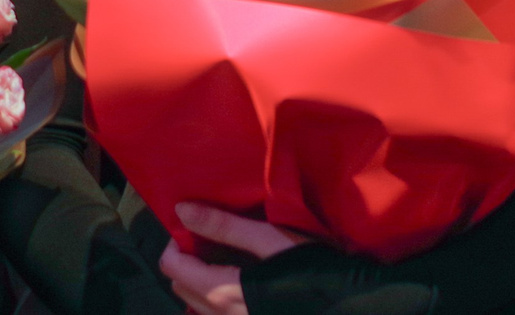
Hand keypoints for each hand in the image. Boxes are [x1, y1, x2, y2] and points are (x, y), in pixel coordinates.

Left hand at [159, 203, 309, 314]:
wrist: (343, 302)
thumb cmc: (309, 267)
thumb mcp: (271, 239)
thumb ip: (225, 226)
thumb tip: (182, 210)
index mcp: (218, 291)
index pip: (172, 267)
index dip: (175, 243)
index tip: (194, 226)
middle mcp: (216, 314)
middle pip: (179, 286)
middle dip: (186, 262)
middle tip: (210, 240)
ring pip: (194, 303)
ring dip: (198, 280)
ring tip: (224, 259)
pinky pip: (213, 313)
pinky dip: (214, 296)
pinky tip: (239, 282)